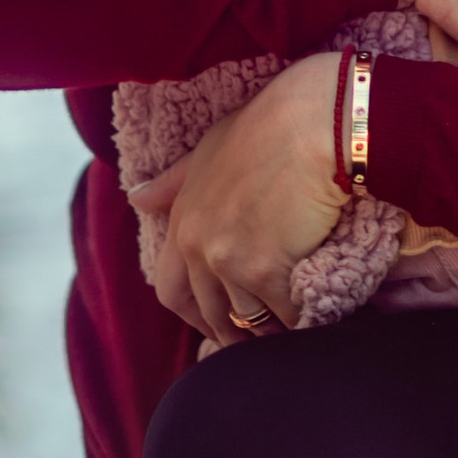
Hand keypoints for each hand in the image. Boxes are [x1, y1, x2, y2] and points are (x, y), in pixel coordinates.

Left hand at [131, 55, 345, 342]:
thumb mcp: (210, 149)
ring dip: (274, 328)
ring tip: (299, 323)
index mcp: (182, 222)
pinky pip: (286, 314)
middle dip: (237, 331)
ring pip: (251, 320)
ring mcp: (230, 263)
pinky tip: (320, 310)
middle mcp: (198, 248)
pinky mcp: (267, 273)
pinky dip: (304, 317)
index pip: (172, 292)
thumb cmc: (269, 125)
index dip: (196, 316)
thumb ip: (174, 182)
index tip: (221, 325)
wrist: (314, 122)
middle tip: (266, 335)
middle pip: (212, 314)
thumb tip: (137, 199)